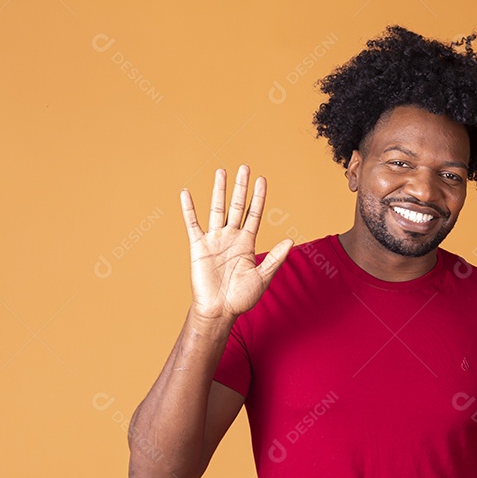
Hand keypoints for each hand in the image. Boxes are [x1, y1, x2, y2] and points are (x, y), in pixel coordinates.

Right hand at [180, 164, 292, 319]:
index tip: (262, 179)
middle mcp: (231, 237)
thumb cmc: (241, 297)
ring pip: (217, 209)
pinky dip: (188, 209)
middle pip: (236, 205)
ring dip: (219, 190)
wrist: (219, 310)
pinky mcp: (198, 247)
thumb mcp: (262, 277)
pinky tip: (186, 193)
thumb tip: (291, 241)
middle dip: (240, 187)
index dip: (258, 197)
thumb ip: (275, 258)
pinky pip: (192, 224)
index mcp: (247, 243)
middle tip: (244, 167)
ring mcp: (214, 240)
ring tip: (221, 171)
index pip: (254, 213)